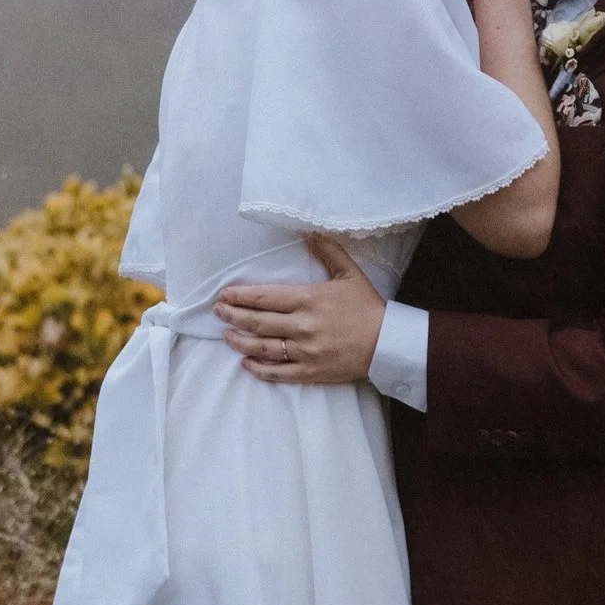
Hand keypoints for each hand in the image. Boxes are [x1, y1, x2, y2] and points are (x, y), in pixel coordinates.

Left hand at [214, 235, 385, 384]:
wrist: (387, 344)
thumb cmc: (368, 307)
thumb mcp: (349, 273)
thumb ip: (328, 251)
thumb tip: (309, 233)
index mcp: (308, 299)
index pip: (264, 297)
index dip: (240, 296)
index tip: (224, 294)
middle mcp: (301, 326)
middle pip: (256, 322)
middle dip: (233, 315)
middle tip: (218, 311)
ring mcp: (304, 351)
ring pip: (262, 347)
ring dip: (239, 342)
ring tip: (225, 335)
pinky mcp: (309, 371)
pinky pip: (278, 372)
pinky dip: (259, 369)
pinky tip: (246, 363)